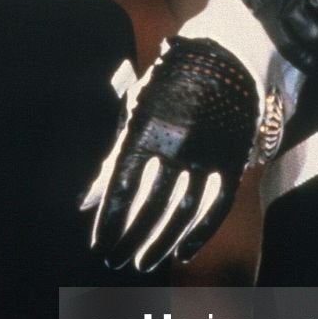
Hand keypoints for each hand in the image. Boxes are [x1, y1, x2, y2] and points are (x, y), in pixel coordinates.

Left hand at [89, 38, 258, 271]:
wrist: (224, 56)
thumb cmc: (166, 89)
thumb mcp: (134, 117)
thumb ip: (112, 162)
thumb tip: (85, 204)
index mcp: (144, 129)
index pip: (121, 188)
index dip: (109, 222)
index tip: (99, 248)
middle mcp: (175, 145)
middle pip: (148, 207)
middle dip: (129, 240)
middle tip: (116, 263)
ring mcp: (206, 154)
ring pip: (181, 213)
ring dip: (160, 243)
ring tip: (143, 263)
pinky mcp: (232, 159)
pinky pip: (216, 207)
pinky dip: (199, 234)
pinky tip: (181, 254)